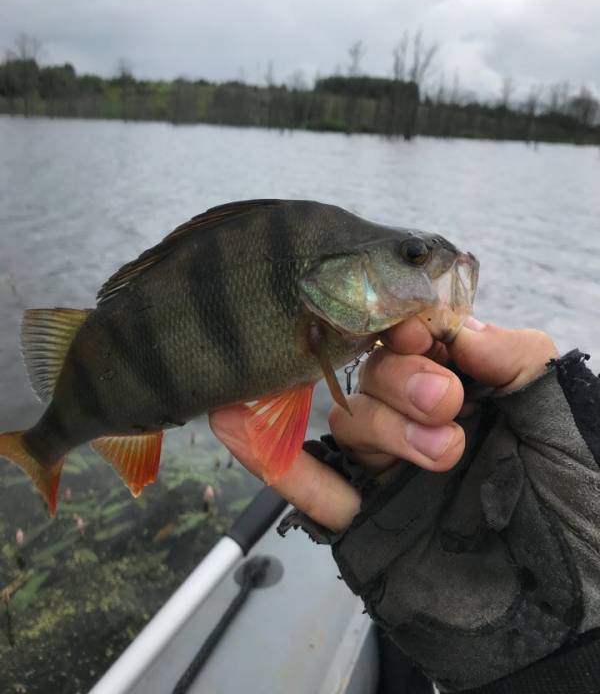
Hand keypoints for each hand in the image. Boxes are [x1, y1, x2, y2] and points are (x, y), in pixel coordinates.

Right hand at [209, 316, 557, 531]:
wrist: (570, 612)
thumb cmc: (580, 503)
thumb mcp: (560, 414)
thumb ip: (518, 358)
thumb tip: (457, 328)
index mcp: (467, 392)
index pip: (411, 342)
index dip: (406, 330)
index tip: (416, 333)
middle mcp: (418, 424)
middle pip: (372, 378)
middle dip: (404, 383)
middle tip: (446, 402)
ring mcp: (388, 472)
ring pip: (348, 421)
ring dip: (382, 426)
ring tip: (441, 451)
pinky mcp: (365, 521)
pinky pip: (307, 487)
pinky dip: (271, 456)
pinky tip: (236, 421)